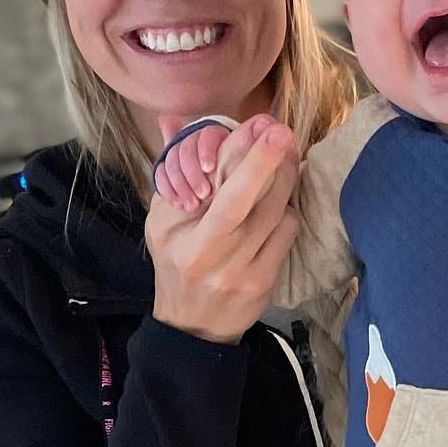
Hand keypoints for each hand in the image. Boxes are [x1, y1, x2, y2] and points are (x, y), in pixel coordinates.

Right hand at [146, 114, 298, 341]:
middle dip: (274, 162)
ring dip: (284, 185)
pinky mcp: (266, 282)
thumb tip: (170, 120)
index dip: (249, 159)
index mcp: (189, 240)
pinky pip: (286, 236)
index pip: (226, 195)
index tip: (266, 128)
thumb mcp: (161, 221)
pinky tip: (276, 208)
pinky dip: (285, 214)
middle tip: (283, 133)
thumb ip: (170, 171)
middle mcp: (218, 258)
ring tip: (282, 163)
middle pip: (257, 201)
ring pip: (278, 215)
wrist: (192, 327)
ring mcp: (245, 272)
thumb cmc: (174, 264)